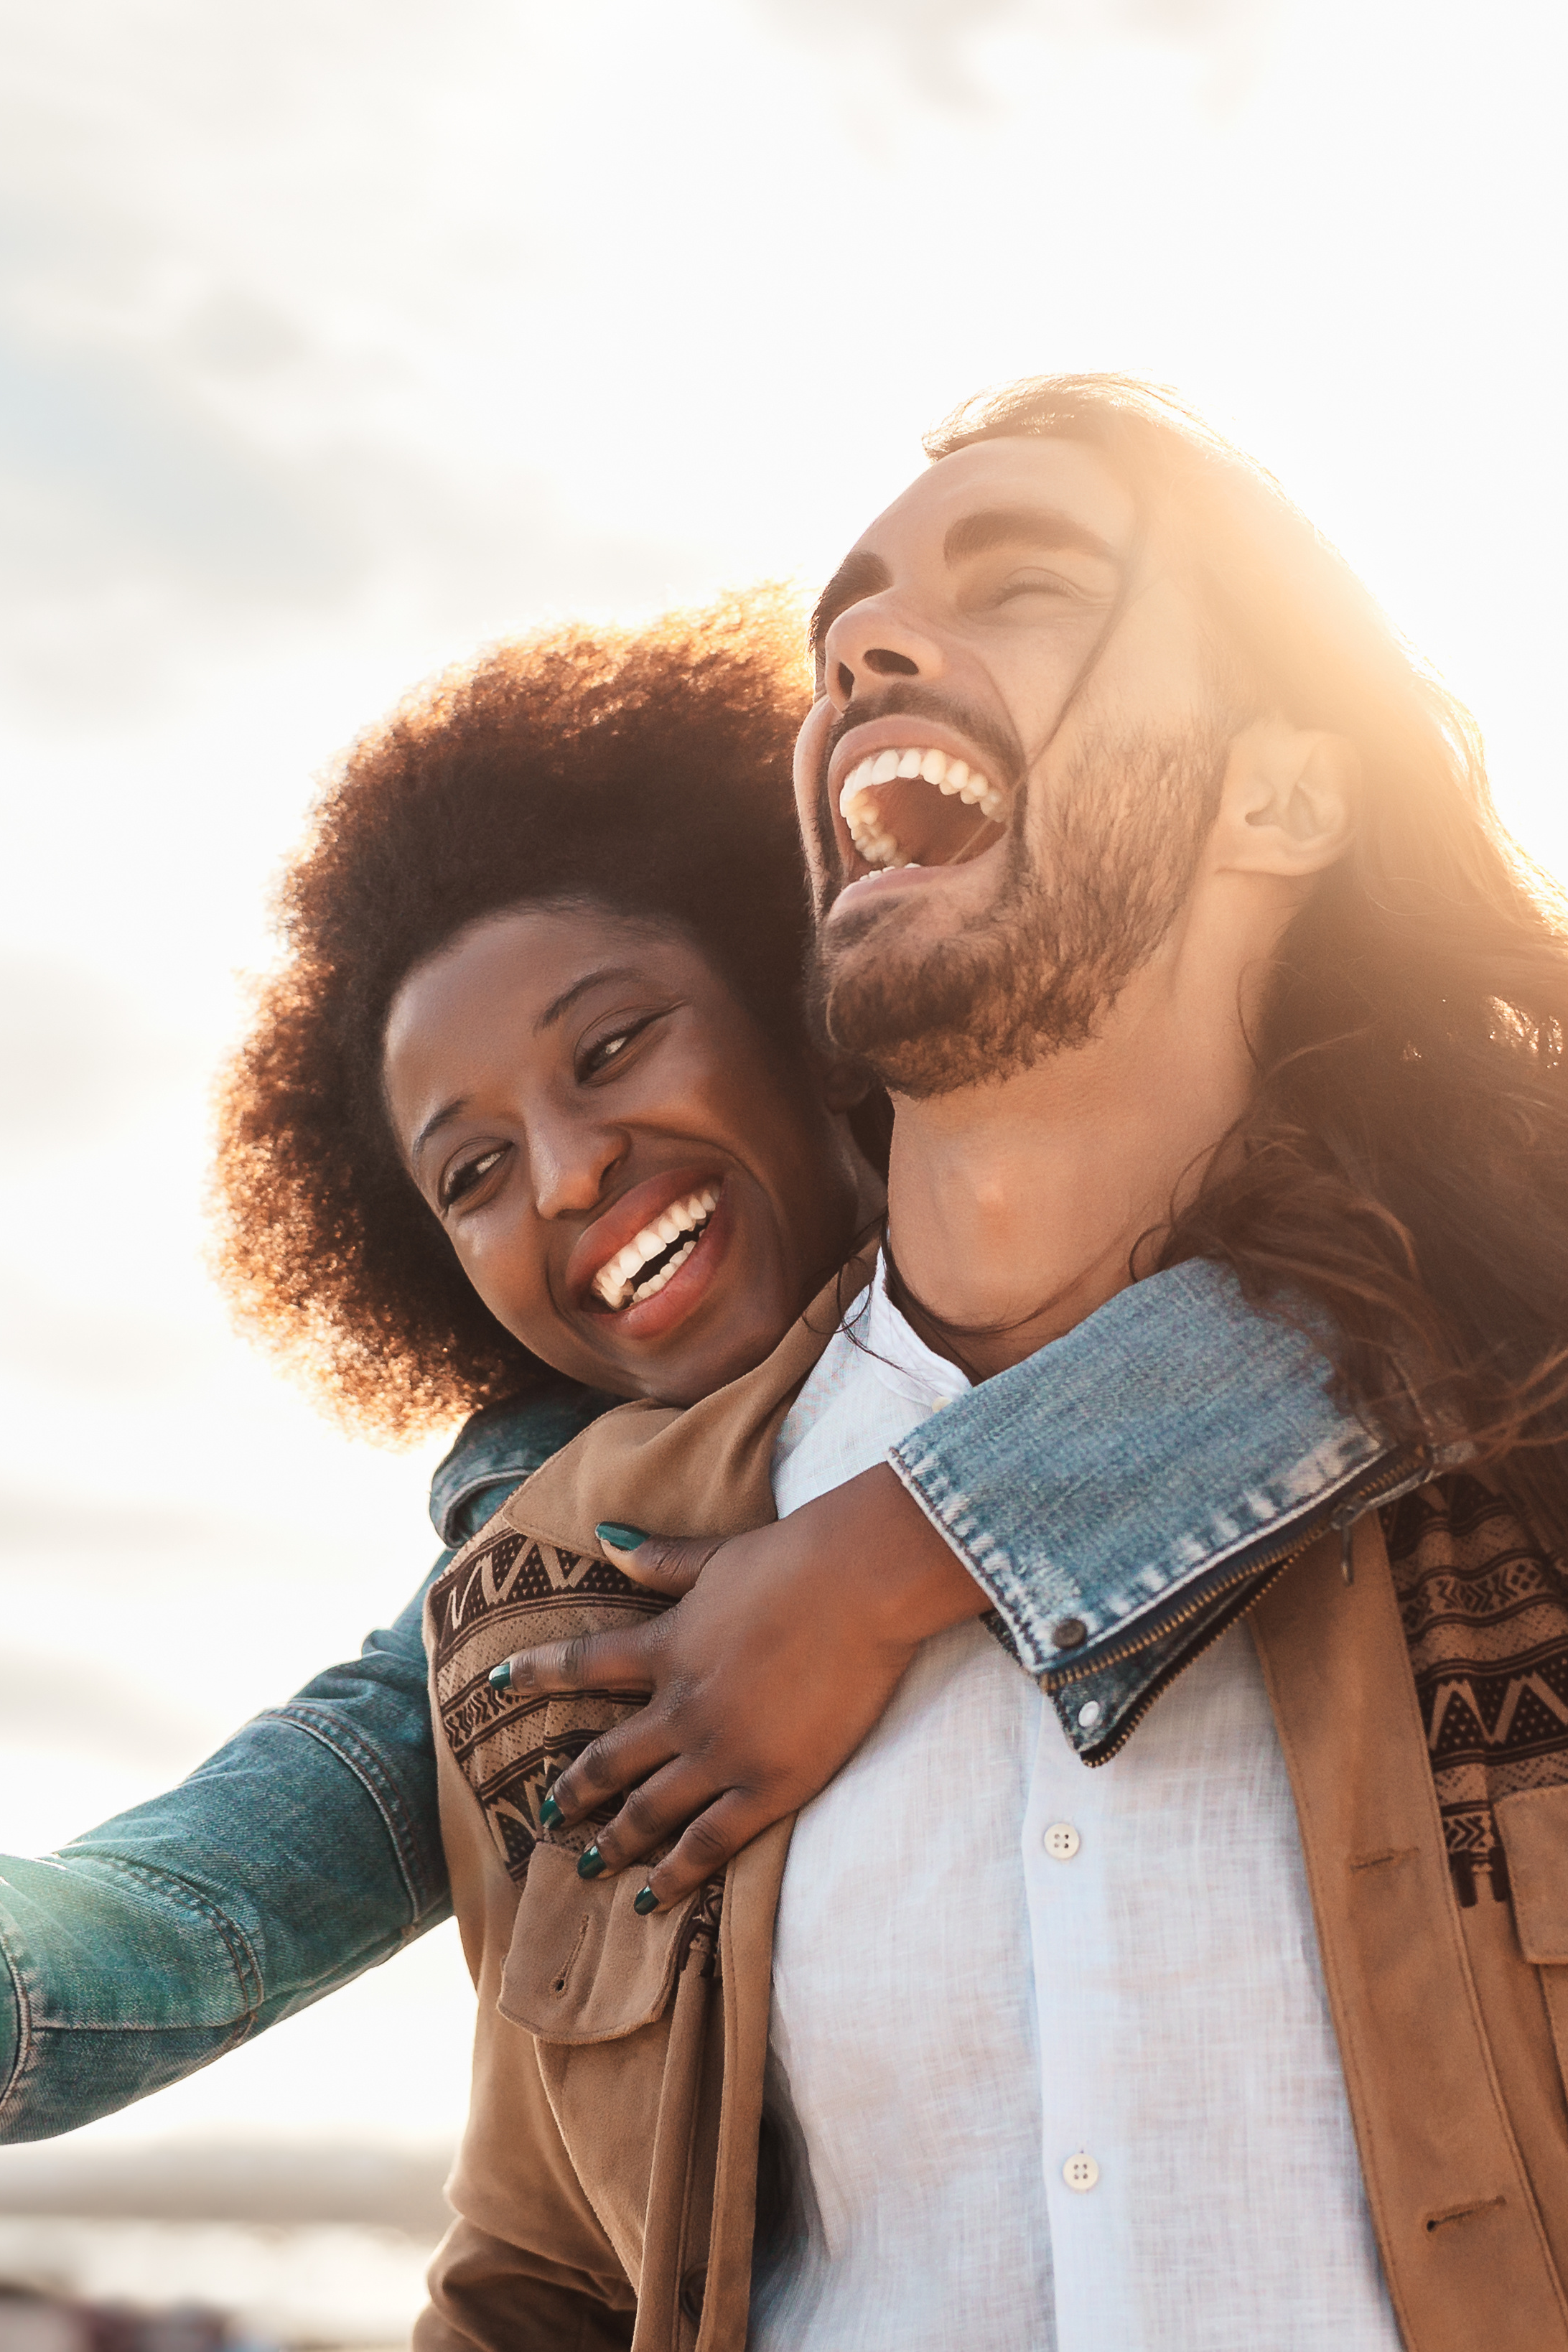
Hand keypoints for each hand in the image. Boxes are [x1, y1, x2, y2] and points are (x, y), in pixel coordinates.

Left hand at [491, 1464, 989, 1910]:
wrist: (859, 1585)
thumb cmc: (794, 1559)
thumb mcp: (715, 1556)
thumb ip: (659, 1559)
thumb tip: (606, 1536)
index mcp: (666, 1647)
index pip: (580, 1663)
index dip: (534, 1672)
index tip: (493, 1682)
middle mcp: (680, 1707)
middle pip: (608, 1758)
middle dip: (573, 1789)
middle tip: (547, 1815)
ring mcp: (721, 1752)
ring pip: (649, 1811)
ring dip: (613, 1841)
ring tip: (588, 1867)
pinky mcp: (768, 1786)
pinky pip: (709, 1844)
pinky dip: (676, 1875)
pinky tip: (651, 1898)